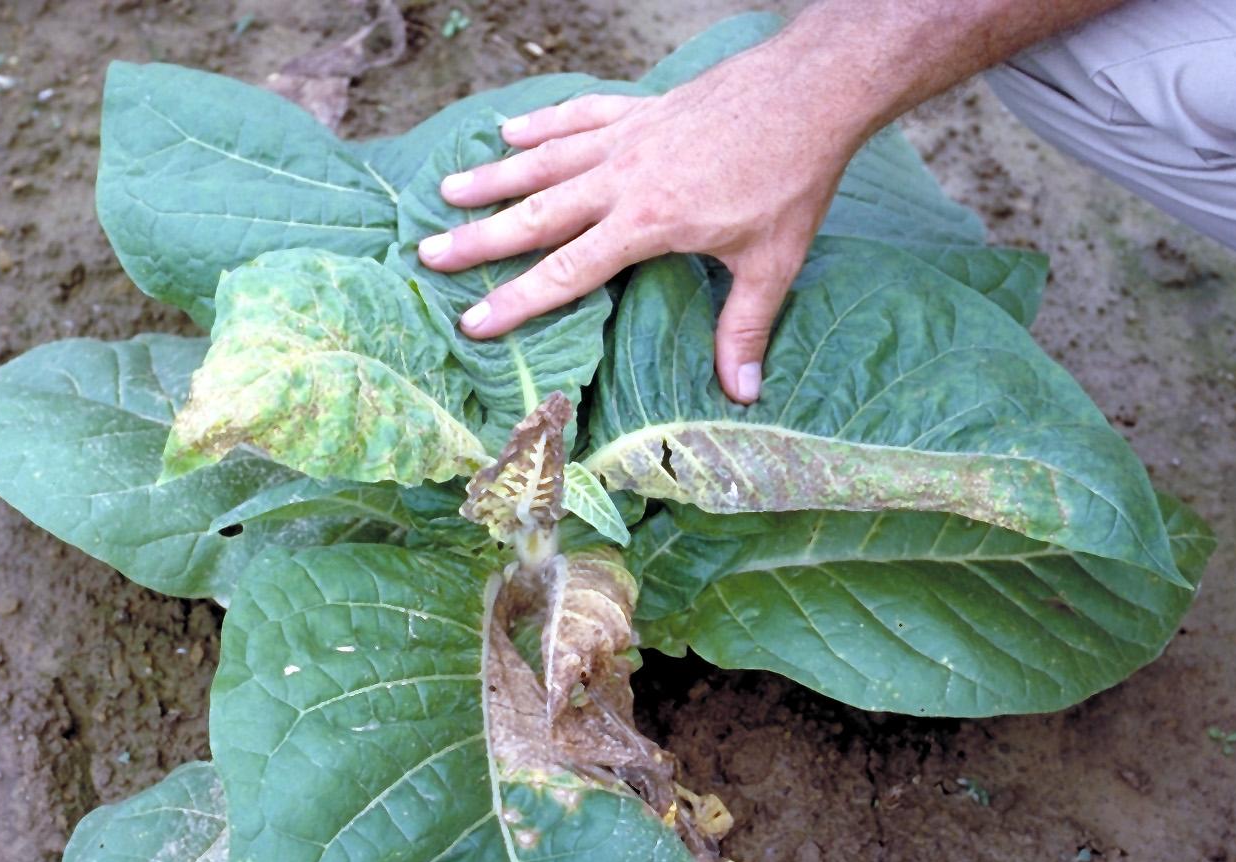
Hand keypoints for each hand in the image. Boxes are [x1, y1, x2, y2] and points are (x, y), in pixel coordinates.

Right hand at [415, 38, 866, 402]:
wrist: (808, 92)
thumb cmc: (791, 179)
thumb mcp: (772, 264)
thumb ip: (745, 328)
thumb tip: (743, 394)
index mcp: (646, 223)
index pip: (567, 272)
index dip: (517, 300)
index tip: (473, 322)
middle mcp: (622, 179)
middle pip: (536, 214)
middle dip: (478, 238)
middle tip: (426, 253)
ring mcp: (626, 138)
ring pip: (544, 161)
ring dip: (494, 178)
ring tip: (446, 192)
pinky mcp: (640, 108)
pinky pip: (578, 115)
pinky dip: (543, 124)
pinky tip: (510, 132)